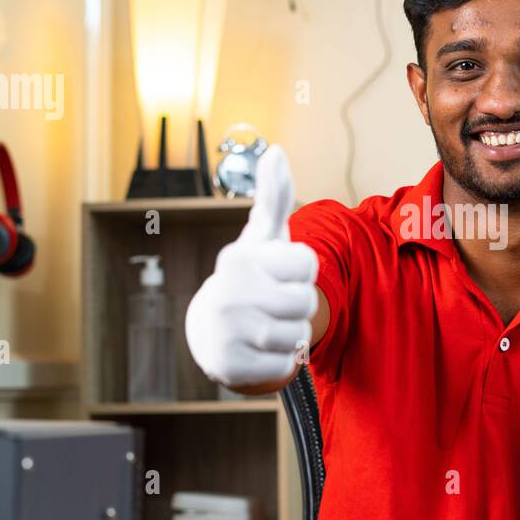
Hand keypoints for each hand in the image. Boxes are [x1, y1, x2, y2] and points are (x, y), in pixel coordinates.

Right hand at [185, 145, 318, 387]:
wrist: (211, 334)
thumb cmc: (250, 278)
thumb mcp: (262, 238)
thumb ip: (274, 197)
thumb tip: (278, 151)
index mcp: (239, 258)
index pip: (308, 264)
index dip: (302, 272)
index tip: (279, 273)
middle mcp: (228, 292)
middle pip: (306, 302)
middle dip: (298, 305)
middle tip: (273, 304)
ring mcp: (226, 332)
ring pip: (298, 335)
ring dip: (291, 334)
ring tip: (266, 326)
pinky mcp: (230, 367)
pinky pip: (285, 365)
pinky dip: (280, 361)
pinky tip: (259, 350)